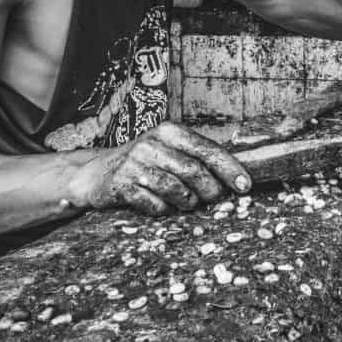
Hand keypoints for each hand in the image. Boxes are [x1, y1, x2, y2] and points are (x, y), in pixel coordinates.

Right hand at [71, 122, 251, 215]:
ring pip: (176, 190)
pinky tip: (161, 205)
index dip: (229, 169)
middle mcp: (152, 144)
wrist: (96, 173)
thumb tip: (236, 177)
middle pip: (195, 172)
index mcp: (170, 132)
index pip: (207, 150)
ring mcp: (135, 164)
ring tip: (187, 203)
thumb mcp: (170, 150)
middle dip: (211, 191)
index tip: (245, 186)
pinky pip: (155, 205)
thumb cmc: (145, 163)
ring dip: (188, 202)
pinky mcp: (121, 185)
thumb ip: (198, 158)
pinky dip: (163, 210)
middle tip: (213, 199)